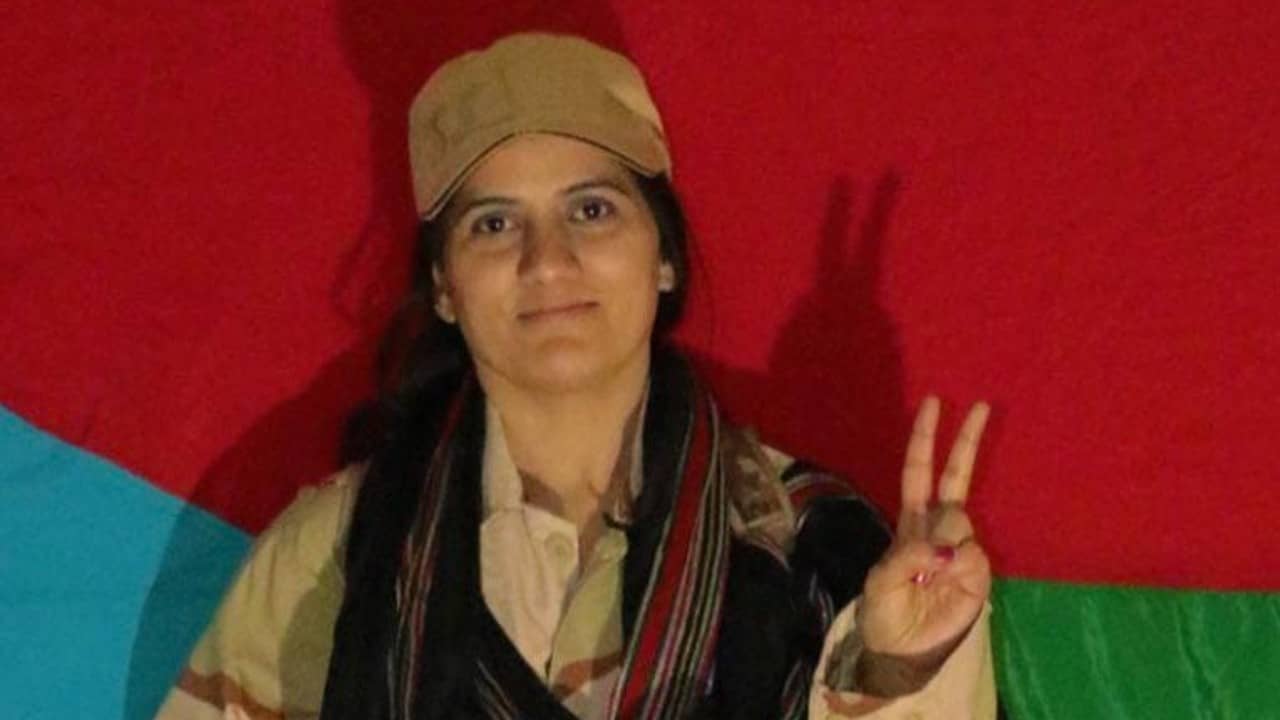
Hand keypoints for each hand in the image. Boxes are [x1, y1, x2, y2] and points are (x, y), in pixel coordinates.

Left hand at [857, 396, 991, 658]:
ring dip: (942, 539)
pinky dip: (958, 564)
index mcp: (911, 524)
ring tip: (928, 576)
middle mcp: (939, 529)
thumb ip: (906, 558)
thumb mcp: (881, 582)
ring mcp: (962, 548)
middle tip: (983, 404)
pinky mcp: (979, 572)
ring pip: (958, 522)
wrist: (902, 651)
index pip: (919, 472)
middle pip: (955, 477)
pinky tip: (947, 582)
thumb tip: (943, 548)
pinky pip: (971, 554)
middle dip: (967, 441)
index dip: (925, 440)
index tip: (934, 404)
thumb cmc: (884, 613)